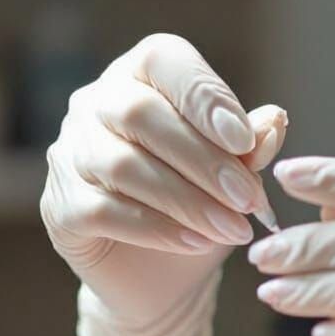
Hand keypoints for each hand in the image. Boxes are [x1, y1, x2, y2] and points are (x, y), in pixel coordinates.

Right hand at [41, 34, 287, 335]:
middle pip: (141, 115)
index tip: (246, 140)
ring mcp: (70, 153)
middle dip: (205, 160)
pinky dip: (157, 228)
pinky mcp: (61, 206)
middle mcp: (96, 103)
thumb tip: (274, 120)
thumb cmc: (202, 204)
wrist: (164, 275)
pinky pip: (105, 210)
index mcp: (140, 75)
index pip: (164, 61)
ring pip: (124, 166)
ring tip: (233, 228)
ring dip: (187, 200)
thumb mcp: (235, 174)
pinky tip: (196, 242)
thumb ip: (249, 145)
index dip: (204, 96)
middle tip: (249, 199)